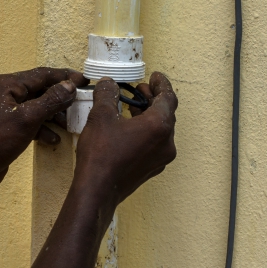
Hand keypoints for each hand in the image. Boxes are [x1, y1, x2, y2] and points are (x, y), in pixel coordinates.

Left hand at [0, 67, 88, 186]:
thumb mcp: (29, 118)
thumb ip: (52, 100)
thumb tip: (69, 86)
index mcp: (6, 84)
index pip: (41, 74)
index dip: (64, 77)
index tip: (83, 80)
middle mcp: (4, 92)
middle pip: (39, 89)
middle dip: (60, 98)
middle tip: (79, 103)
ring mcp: (4, 109)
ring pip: (36, 106)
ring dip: (53, 114)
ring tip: (68, 123)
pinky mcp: (6, 125)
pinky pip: (29, 120)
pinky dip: (42, 127)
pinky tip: (53, 138)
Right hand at [74, 72, 177, 205]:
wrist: (98, 191)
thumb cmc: (101, 155)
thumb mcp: (101, 117)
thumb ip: (108, 95)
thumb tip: (109, 84)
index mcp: (159, 126)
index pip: (168, 98)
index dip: (162, 84)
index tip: (155, 76)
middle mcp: (166, 143)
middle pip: (166, 114)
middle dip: (153, 99)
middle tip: (141, 89)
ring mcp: (161, 158)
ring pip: (161, 129)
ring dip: (149, 115)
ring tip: (133, 106)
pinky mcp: (152, 169)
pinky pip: (155, 143)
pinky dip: (146, 131)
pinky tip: (130, 128)